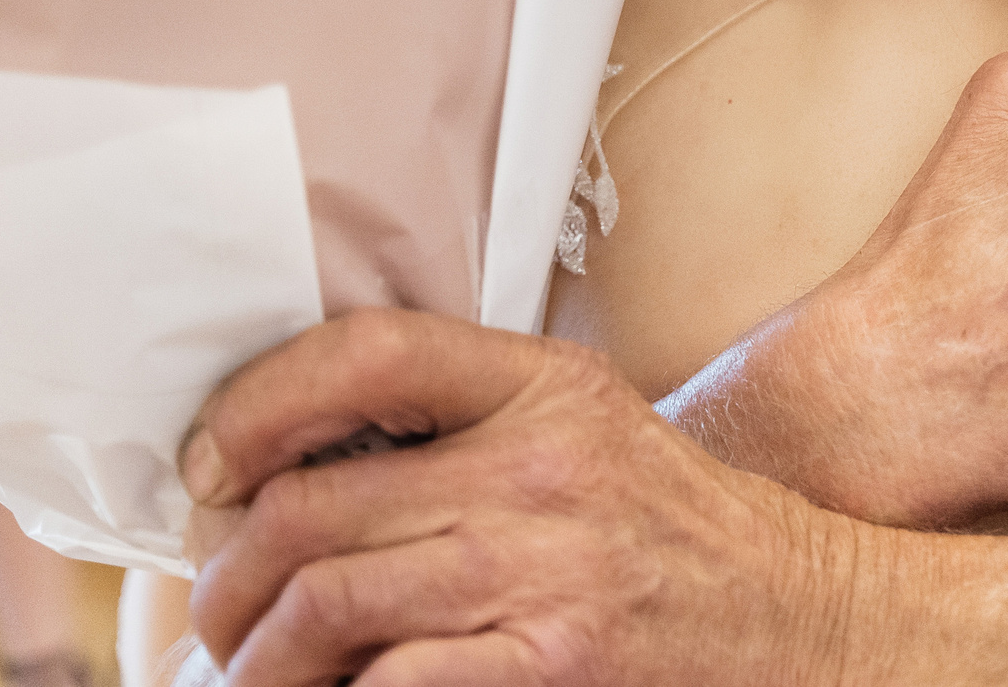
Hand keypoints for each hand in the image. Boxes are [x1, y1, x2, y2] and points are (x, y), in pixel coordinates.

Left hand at [178, 312, 850, 686]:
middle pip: (310, 506)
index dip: (257, 404)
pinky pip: (390, 682)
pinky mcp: (553, 664)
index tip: (212, 464)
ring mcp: (546, 569)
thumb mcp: (584, 428)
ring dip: (258, 659)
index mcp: (545, 386)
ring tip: (256, 674)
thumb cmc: (674, 528)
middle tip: (220, 614)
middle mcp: (542, 466)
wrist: (795, 611)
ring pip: (325, 605)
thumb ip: (468, 422)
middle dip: (227, 576)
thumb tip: (296, 459)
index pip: (367, 352)